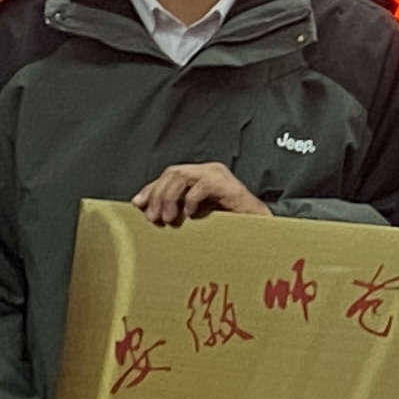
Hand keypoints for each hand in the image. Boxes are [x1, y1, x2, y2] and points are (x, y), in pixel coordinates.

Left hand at [132, 162, 269, 224]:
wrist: (260, 229)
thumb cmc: (230, 224)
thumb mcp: (198, 214)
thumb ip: (177, 208)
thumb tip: (148, 210)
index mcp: (201, 175)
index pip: (170, 175)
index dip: (152, 189)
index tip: (138, 205)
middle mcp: (209, 170)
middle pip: (173, 172)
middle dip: (158, 195)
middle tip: (153, 218)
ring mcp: (219, 175)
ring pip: (182, 176)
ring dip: (169, 198)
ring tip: (168, 219)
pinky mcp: (228, 185)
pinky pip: (201, 187)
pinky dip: (191, 201)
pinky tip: (191, 215)